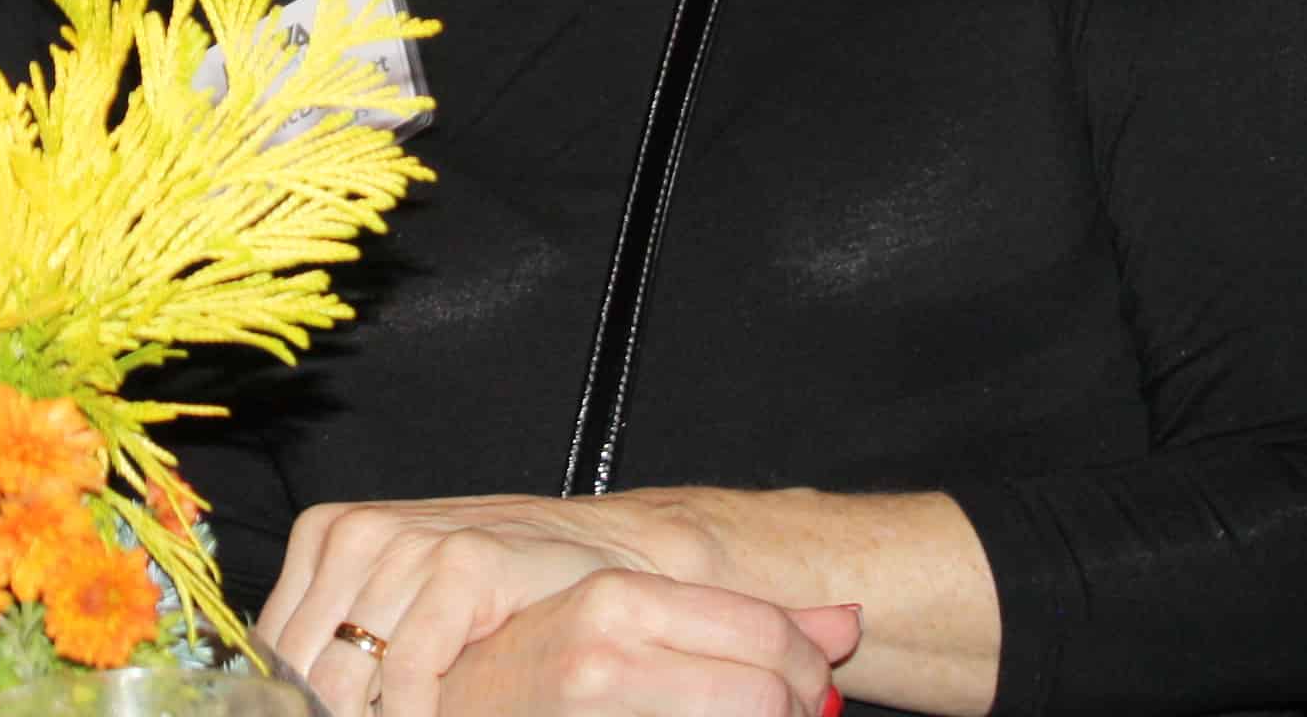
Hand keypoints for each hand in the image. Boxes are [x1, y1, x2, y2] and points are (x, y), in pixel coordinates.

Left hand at [261, 494, 738, 716]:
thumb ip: (341, 638)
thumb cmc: (490, 590)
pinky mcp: (462, 563)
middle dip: (324, 714)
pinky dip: (411, 712)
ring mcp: (410, 543)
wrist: (590, 553)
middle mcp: (359, 532)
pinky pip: (408, 666)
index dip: (286, 702)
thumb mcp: (399, 601)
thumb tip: (282, 703)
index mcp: (330, 534)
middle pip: (301, 663)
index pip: (273, 642)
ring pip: (345, 670)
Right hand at [442, 579, 863, 716]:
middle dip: (794, 711)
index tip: (805, 688)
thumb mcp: (625, 624)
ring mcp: (598, 710)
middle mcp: (608, 653)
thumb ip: (735, 619)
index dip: (807, 669)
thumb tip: (850, 622)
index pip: (768, 633)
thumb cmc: (532, 675)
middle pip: (770, 693)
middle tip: (781, 714)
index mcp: (618, 600)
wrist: (456, 711)